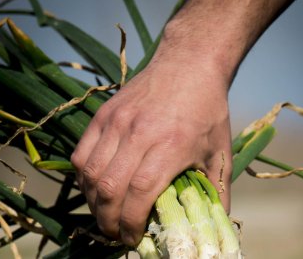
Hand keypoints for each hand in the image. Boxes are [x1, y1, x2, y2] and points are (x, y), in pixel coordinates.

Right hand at [71, 52, 232, 245]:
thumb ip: (217, 191)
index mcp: (171, 146)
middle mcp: (138, 134)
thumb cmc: (207, 110)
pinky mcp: (104, 114)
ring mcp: (116, 122)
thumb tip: (214, 225)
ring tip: (105, 214)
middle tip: (117, 233)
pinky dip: (84, 178)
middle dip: (109, 221)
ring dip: (93, 203)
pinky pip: (81, 154)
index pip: (139, 195)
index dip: (131, 224)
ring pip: (90, 174)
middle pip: (109, 189)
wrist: (188, 64)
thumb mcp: (220, 150)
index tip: (133, 239)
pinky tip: (96, 187)